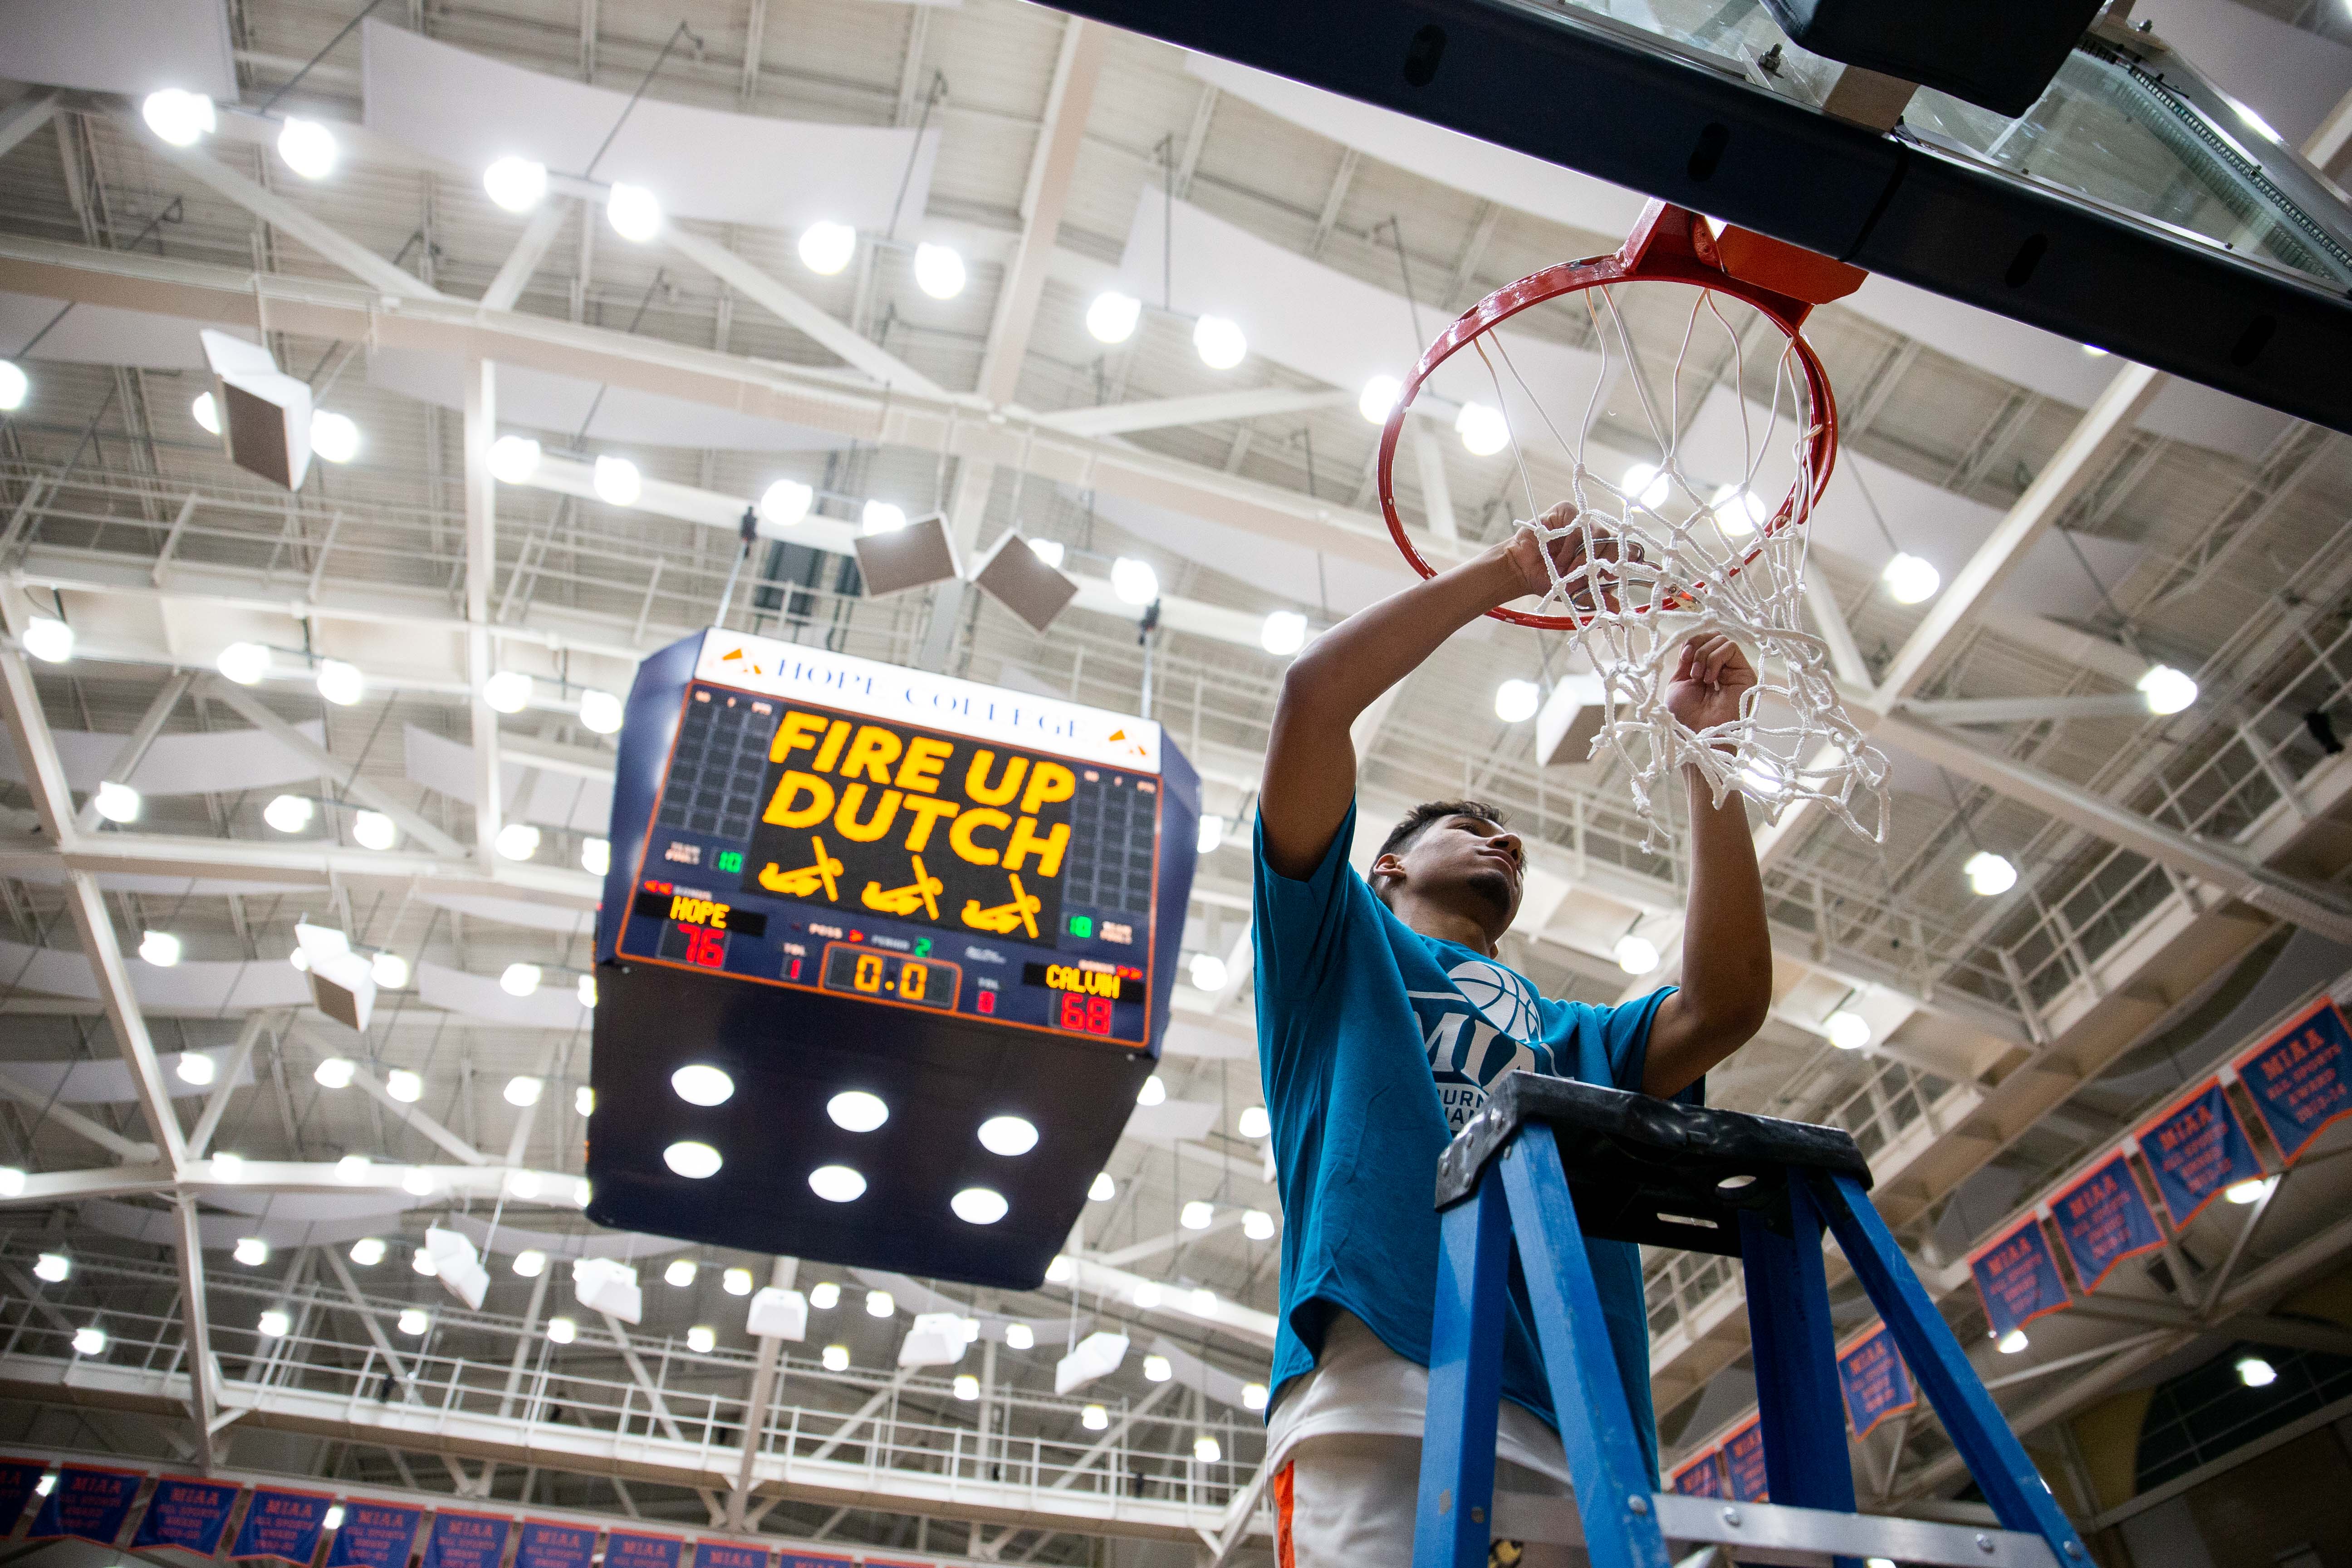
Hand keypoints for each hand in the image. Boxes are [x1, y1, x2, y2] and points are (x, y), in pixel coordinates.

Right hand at [1498, 502, 1646, 610]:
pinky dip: (1568, 541)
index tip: (1609, 576)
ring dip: (1579, 556)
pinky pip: (1577, 522)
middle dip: (1598, 562)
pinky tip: (1556, 552)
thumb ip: (1597, 598)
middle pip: (1613, 540)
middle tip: (1580, 575)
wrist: (1522, 571)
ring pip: (1597, 532)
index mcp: (1602, 553)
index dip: (1623, 561)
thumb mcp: (1575, 593)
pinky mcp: (1566, 512)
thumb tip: (1619, 610)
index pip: (1627, 550)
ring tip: (1563, 568)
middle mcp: (1595, 535)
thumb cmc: (1549, 580)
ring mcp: (1582, 522)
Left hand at [1664, 634, 1756, 733]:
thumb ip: (1687, 659)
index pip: (1702, 640)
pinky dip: (1715, 658)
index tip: (1684, 657)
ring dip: (1704, 655)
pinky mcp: (1745, 674)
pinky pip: (1731, 648)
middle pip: (1713, 636)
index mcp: (1704, 669)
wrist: (1696, 733)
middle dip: (1698, 646)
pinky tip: (1711, 679)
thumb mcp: (1679, 682)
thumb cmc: (1685, 715)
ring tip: (1700, 678)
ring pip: (1721, 640)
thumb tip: (1691, 641)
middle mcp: (1721, 668)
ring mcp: (1734, 670)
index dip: (1692, 642)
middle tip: (1692, 671)